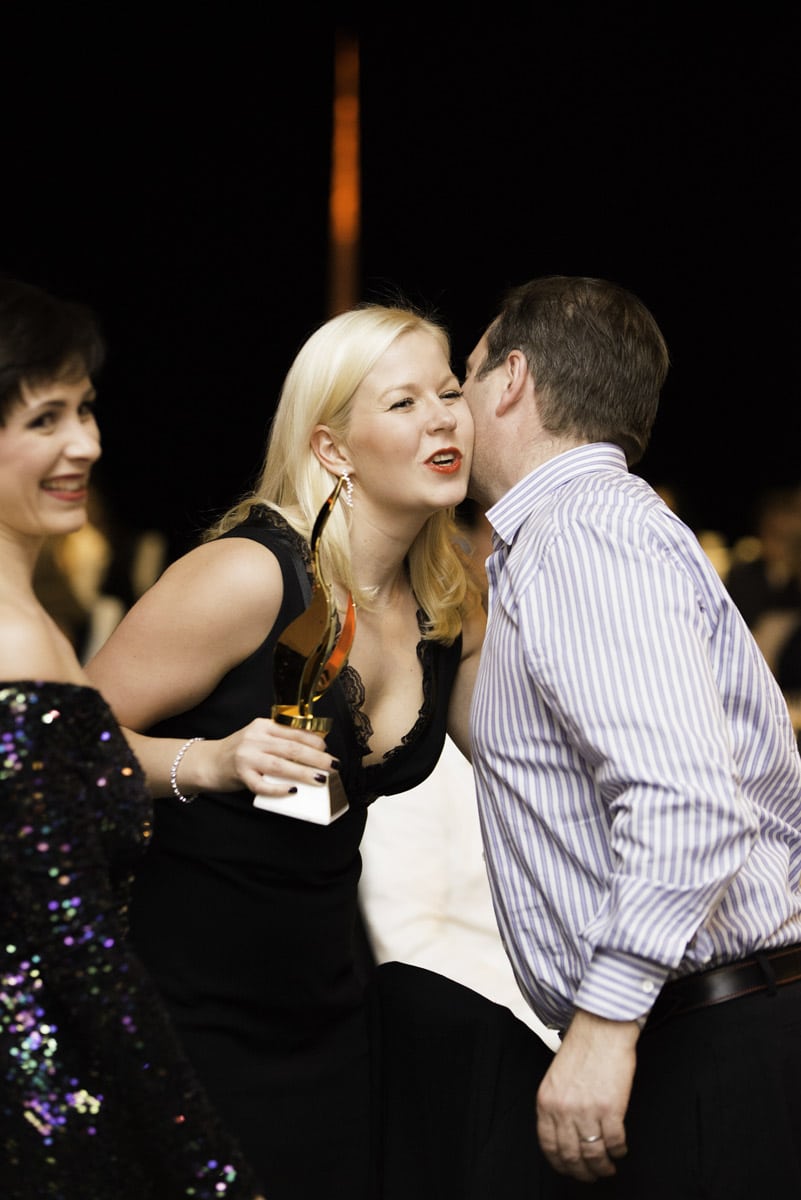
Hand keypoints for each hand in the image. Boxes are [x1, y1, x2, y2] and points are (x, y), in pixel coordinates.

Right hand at [202, 717, 335, 795]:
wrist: (207, 762)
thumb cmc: (239, 752)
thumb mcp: (259, 737)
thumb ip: (280, 739)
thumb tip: (314, 749)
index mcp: (263, 726)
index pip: (294, 731)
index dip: (315, 740)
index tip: (327, 749)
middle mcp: (255, 738)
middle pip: (292, 747)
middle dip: (317, 757)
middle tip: (333, 766)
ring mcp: (246, 756)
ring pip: (281, 764)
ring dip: (304, 773)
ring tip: (321, 779)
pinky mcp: (239, 774)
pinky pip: (261, 784)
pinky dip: (278, 789)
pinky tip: (292, 791)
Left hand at [536, 1008, 637, 1181]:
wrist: (601, 1028)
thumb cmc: (582, 1049)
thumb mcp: (556, 1078)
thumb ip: (556, 1105)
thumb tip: (563, 1135)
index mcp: (546, 1101)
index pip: (548, 1145)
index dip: (560, 1163)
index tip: (570, 1169)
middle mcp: (563, 1109)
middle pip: (571, 1155)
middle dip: (582, 1172)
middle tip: (592, 1175)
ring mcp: (587, 1110)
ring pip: (594, 1154)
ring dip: (603, 1167)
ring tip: (609, 1167)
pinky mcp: (611, 1108)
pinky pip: (615, 1142)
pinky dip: (619, 1151)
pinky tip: (621, 1150)